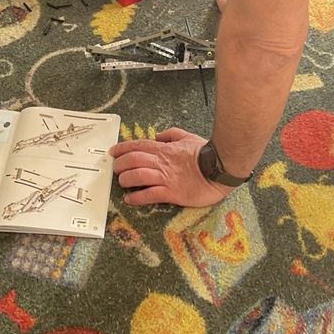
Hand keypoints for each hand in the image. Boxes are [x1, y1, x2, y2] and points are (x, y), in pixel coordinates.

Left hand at [109, 127, 234, 207]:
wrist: (221, 168)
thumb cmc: (206, 154)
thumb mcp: (188, 137)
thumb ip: (172, 134)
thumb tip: (158, 135)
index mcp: (165, 149)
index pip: (138, 146)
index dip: (122, 148)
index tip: (113, 151)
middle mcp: (162, 163)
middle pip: (133, 160)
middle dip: (120, 164)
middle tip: (115, 168)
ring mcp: (166, 178)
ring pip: (138, 176)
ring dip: (125, 179)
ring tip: (121, 183)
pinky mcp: (172, 193)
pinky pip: (150, 195)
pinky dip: (137, 197)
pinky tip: (130, 199)